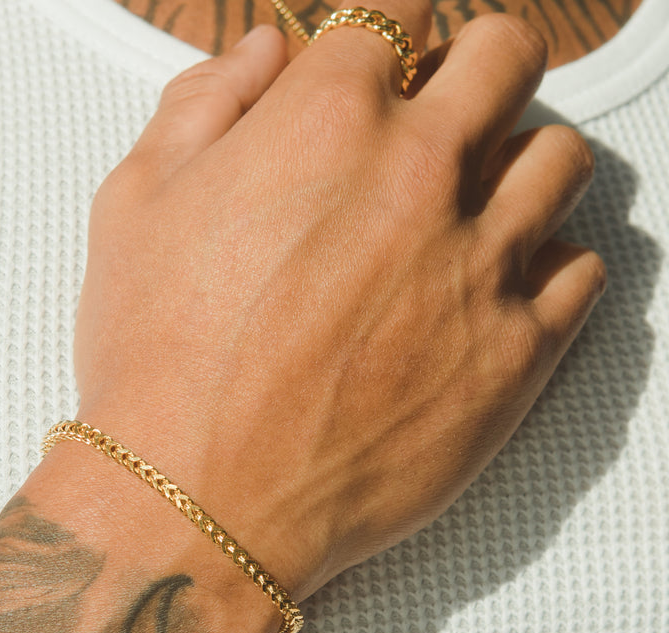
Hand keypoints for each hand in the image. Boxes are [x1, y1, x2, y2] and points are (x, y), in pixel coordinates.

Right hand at [73, 2, 604, 601]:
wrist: (196, 503)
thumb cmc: (155, 365)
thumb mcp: (134, 208)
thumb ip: (202, 103)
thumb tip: (267, 52)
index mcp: (325, 120)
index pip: (395, 17)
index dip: (385, 38)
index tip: (380, 68)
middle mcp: (419, 175)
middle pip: (505, 57)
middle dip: (473, 70)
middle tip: (443, 114)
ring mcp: (478, 265)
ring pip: (560, 159)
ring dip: (519, 163)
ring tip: (473, 206)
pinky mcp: (514, 356)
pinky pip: (579, 272)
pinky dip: (545, 266)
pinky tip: (493, 287)